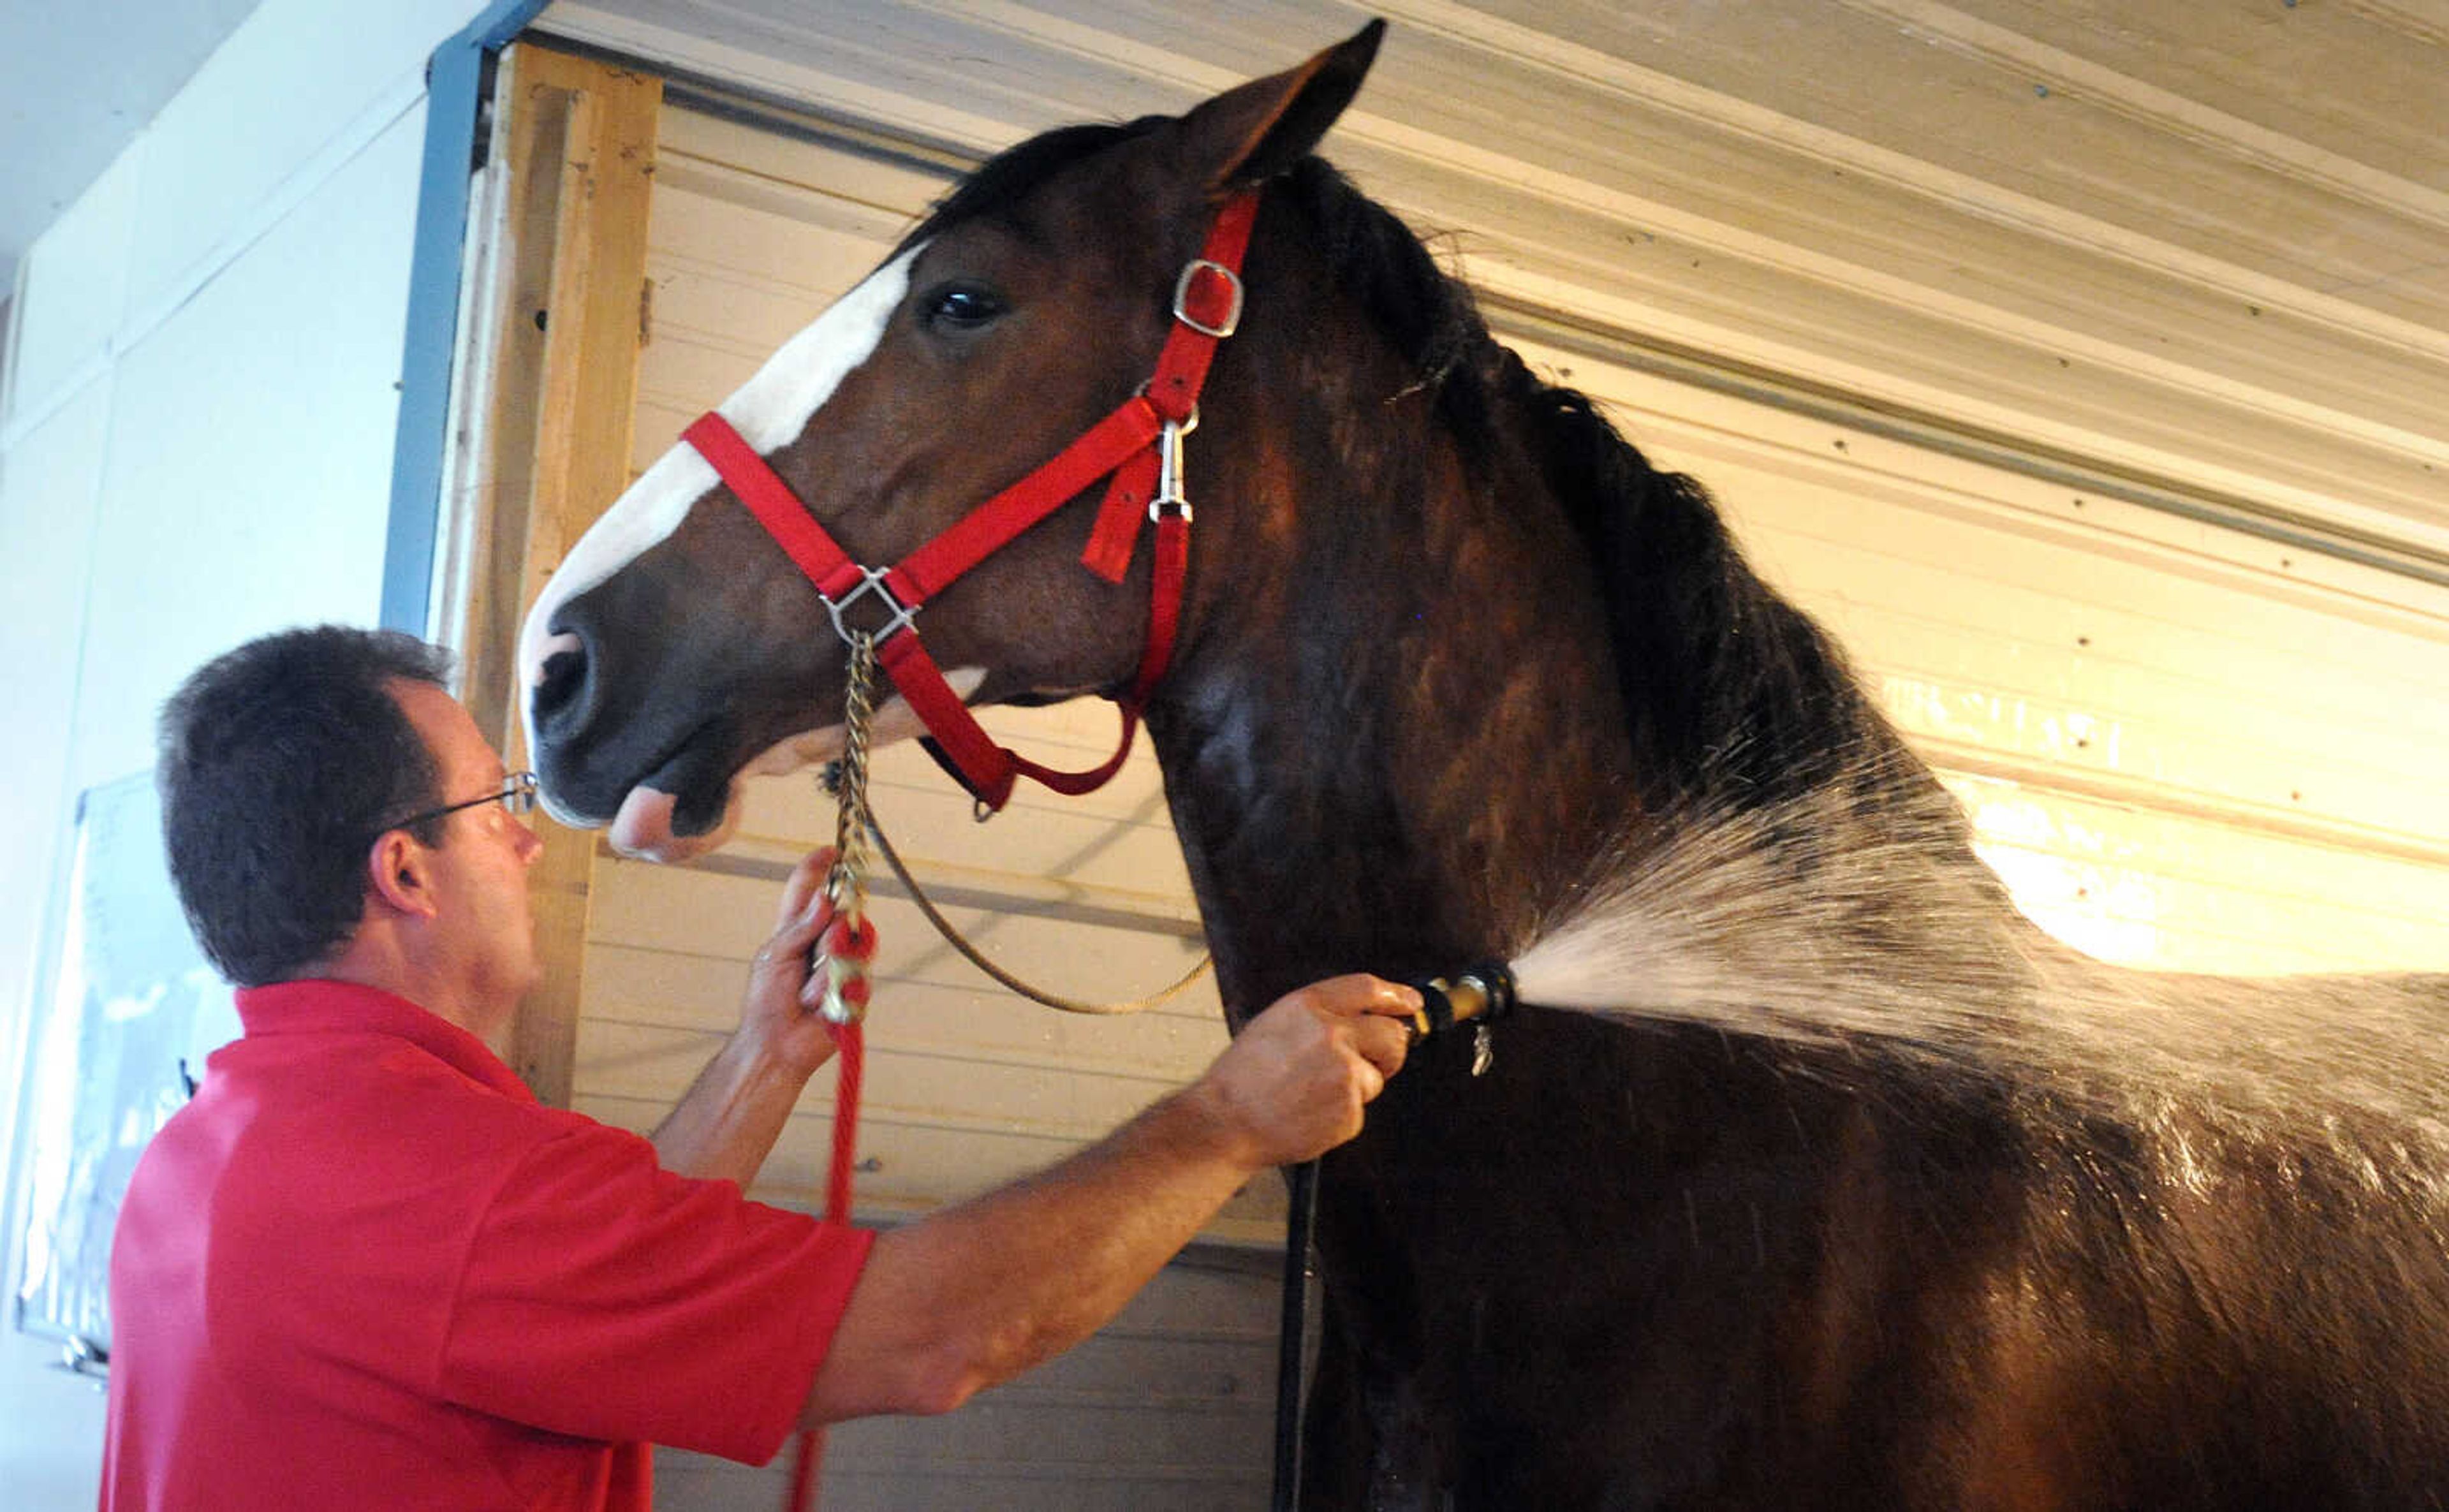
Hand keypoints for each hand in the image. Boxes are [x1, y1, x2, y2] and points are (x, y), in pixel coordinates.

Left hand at [739, 847, 873, 1078]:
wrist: (778, 1045)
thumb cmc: (767, 1001)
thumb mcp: (775, 957)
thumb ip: (801, 927)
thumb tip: (825, 898)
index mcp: (797, 929)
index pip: (809, 890)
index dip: (819, 868)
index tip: (832, 851)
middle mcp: (823, 942)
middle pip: (844, 913)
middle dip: (833, 932)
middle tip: (821, 951)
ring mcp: (842, 964)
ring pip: (855, 945)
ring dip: (830, 970)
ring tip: (809, 992)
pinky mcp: (856, 988)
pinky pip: (859, 978)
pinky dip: (837, 991)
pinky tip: (821, 1006)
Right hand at [1191, 974, 1418, 1168]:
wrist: (1227, 1121)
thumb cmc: (1243, 1077)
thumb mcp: (1274, 1024)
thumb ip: (1319, 1016)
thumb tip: (1363, 1019)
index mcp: (1309, 1006)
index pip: (1367, 989)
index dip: (1396, 995)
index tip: (1410, 1003)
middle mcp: (1331, 1033)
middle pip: (1391, 1034)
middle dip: (1391, 1050)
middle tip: (1380, 1063)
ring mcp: (1344, 1071)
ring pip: (1375, 1077)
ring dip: (1357, 1088)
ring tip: (1315, 1096)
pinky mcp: (1349, 1107)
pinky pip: (1359, 1108)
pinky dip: (1342, 1115)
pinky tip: (1311, 1114)